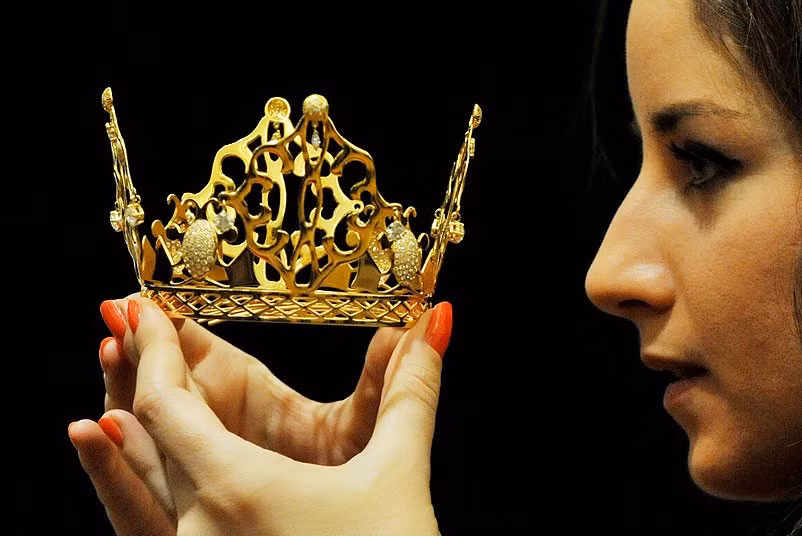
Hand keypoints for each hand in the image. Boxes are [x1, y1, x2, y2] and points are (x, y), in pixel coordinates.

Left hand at [69, 297, 451, 534]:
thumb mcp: (398, 476)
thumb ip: (411, 392)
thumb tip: (434, 323)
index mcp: (235, 489)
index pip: (165, 402)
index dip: (152, 348)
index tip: (144, 307)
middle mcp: (196, 529)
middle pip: (143, 436)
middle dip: (136, 375)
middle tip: (129, 324)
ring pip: (138, 485)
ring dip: (127, 431)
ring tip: (112, 387)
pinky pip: (151, 524)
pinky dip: (137, 484)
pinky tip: (151, 469)